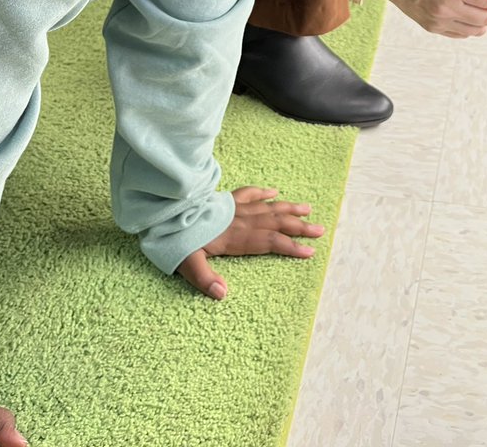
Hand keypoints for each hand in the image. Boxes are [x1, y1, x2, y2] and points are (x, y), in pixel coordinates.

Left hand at [176, 186, 325, 299]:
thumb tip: (222, 294)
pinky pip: (249, 193)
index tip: (310, 251)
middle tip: (320, 230)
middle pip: (275, 222)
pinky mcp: (226, 200)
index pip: (269, 242)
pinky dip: (263, 192)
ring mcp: (234, 208)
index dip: (290, 247)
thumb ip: (205, 278)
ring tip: (308, 209)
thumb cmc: (176, 240)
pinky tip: (273, 191)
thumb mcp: (187, 264)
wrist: (166, 211)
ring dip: (289, 208)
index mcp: (235, 238)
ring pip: (268, 207)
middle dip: (299, 227)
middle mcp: (240, 221)